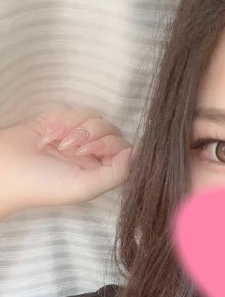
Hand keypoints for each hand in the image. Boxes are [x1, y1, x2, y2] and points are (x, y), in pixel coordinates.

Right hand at [0, 103, 132, 216]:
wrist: (5, 170)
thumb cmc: (44, 185)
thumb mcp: (85, 187)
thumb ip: (117, 174)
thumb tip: (140, 154)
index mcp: (100, 171)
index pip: (123, 148)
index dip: (111, 144)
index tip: (93, 150)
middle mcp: (91, 154)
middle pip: (110, 129)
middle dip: (91, 135)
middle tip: (70, 148)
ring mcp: (75, 136)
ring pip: (93, 116)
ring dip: (74, 127)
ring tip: (57, 143)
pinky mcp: (58, 121)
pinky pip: (72, 109)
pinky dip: (61, 120)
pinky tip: (47, 135)